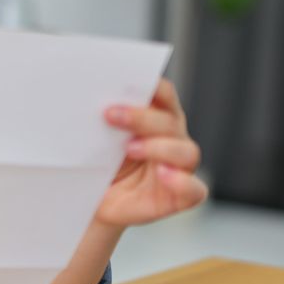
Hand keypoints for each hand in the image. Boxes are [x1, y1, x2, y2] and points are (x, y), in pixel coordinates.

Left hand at [94, 79, 206, 227]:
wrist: (93, 203)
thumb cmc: (98, 167)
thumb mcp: (94, 141)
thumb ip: (101, 122)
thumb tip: (89, 100)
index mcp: (155, 117)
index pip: (163, 94)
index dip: (152, 86)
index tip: (128, 79)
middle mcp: (172, 138)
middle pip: (170, 121)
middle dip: (141, 116)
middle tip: (110, 114)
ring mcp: (179, 168)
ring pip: (185, 151)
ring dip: (158, 146)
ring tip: (130, 148)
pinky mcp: (180, 196)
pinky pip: (194, 189)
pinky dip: (182, 181)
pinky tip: (163, 174)